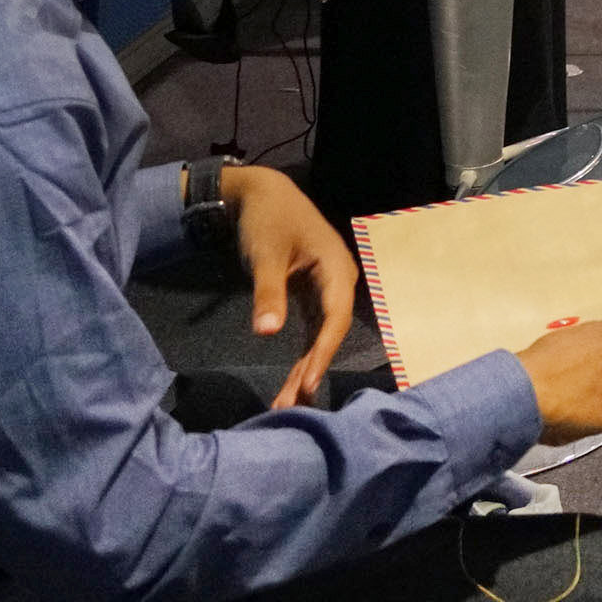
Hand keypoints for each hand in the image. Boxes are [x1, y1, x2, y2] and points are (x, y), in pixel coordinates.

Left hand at [224, 165, 357, 408]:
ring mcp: (326, 290)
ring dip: (305, 367)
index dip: (322, 353)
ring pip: (320, 336)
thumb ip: (268, 293)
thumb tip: (268, 332)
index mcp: (337, 270)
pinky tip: (291, 379)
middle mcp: (339, 283)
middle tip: (292, 405)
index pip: (334, 319)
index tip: (308, 384)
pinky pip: (311, 330)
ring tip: (287, 402)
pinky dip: (300, 354)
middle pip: (329, 333)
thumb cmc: (268, 220)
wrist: (262, 195)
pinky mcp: (312, 295)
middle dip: (311, 369)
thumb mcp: (265, 255)